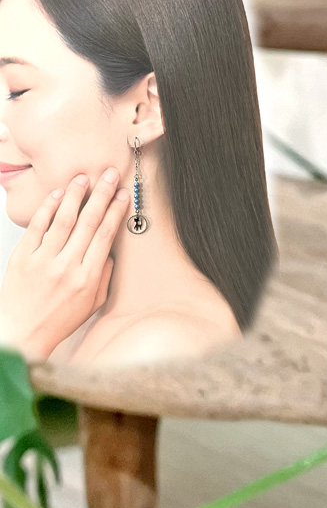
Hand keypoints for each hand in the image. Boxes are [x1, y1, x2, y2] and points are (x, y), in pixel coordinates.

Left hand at [0, 168, 129, 361]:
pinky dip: (47, 208)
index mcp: (88, 278)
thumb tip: (108, 253)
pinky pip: (37, 226)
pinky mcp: (23, 257)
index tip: (123, 197)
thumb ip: (104, 277)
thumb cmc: (58, 320)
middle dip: (102, 196)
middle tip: (110, 176)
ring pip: (63, 219)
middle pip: (88, 222)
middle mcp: (67, 266)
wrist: (24, 331)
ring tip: (83, 177)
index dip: (116, 213)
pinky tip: (56, 195)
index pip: (105, 236)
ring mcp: (44, 260)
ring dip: (75, 195)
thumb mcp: (92, 304)